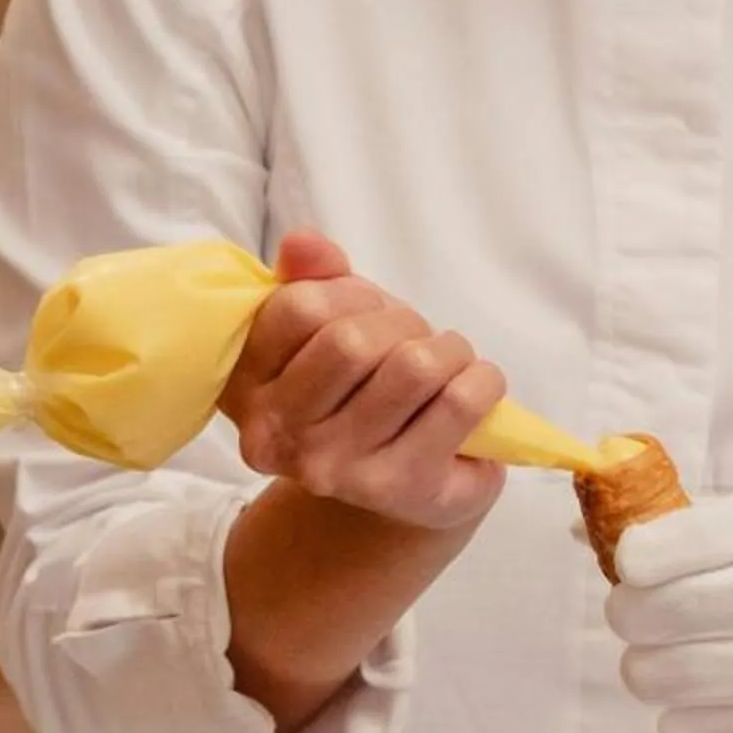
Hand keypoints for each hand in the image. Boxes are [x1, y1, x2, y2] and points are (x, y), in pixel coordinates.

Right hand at [222, 232, 506, 531]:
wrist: (404, 490)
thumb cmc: (362, 392)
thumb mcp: (329, 328)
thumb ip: (312, 278)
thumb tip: (303, 242)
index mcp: (249, 391)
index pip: (298, 309)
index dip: (347, 292)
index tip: (367, 309)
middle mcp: (285, 439)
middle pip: (353, 341)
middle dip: (401, 321)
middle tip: (416, 337)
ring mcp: (345, 471)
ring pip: (413, 368)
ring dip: (448, 348)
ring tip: (449, 359)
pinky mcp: (407, 487)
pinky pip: (459, 403)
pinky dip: (484, 380)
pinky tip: (477, 385)